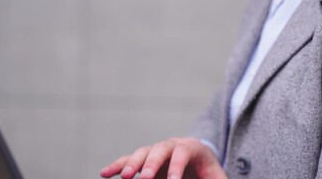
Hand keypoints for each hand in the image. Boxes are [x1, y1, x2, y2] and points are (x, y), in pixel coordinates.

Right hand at [100, 137, 226, 178]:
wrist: (198, 161)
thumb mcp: (217, 177)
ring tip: (123, 177)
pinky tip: (104, 173)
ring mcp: (157, 151)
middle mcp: (172, 145)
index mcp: (192, 148)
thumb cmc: (209, 171)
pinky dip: (118, 165)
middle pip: (160, 149)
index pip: (183, 152)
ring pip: (142, 152)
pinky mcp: (146, 159)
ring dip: (132, 163)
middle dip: (152, 163)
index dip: (177, 166)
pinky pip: (130, 160)